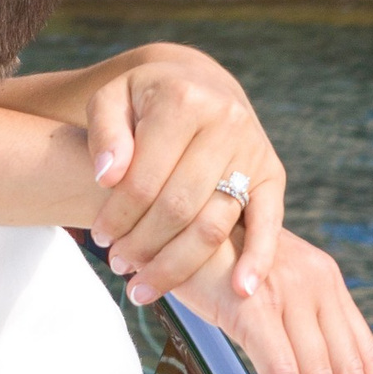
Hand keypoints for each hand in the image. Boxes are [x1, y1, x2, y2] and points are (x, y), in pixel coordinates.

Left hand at [81, 46, 284, 301]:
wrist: (200, 82)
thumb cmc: (145, 99)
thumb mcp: (111, 100)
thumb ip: (105, 134)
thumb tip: (107, 176)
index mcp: (183, 101)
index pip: (144, 178)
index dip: (117, 216)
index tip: (99, 238)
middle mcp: (226, 122)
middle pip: (179, 206)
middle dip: (144, 245)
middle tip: (118, 265)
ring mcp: (254, 149)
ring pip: (215, 223)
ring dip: (179, 264)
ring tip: (144, 285)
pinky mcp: (273, 173)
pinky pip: (269, 222)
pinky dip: (258, 258)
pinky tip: (241, 290)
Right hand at [168, 233, 372, 373]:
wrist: (170, 214)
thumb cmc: (208, 255)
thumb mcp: (261, 284)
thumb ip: (286, 319)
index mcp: (325, 281)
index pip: (364, 351)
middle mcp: (317, 284)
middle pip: (351, 371)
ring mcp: (288, 293)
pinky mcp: (255, 306)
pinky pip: (281, 371)